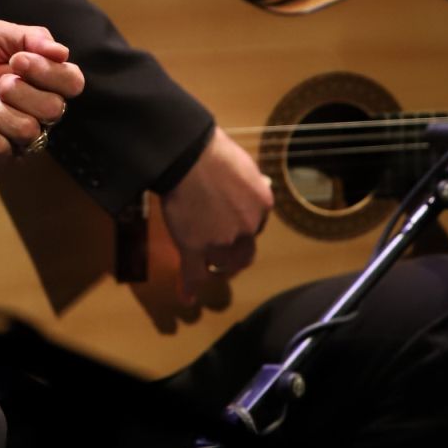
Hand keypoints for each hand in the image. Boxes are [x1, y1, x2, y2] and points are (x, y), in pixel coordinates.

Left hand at [0, 21, 83, 168]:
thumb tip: (61, 51)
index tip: (17, 60)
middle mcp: (38, 110)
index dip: (49, 72)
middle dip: (20, 92)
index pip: (72, 82)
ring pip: (29, 131)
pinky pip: (4, 152)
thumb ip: (28, 37)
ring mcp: (20, 137)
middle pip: (54, 109)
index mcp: (43, 80)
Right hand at [160, 127, 273, 300]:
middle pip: (243, 252)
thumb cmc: (212, 150)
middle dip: (235, 255)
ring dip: (214, 265)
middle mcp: (246, 228)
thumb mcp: (242, 163)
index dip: (241, 223)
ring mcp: (220, 240)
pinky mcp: (193, 246)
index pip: (255, 223)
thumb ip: (248, 181)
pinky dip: (190, 287)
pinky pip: (193, 273)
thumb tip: (252, 185)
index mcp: (261, 205)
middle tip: (223, 252)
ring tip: (204, 266)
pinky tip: (187, 298)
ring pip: (220, 263)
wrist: (186, 154)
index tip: (231, 219)